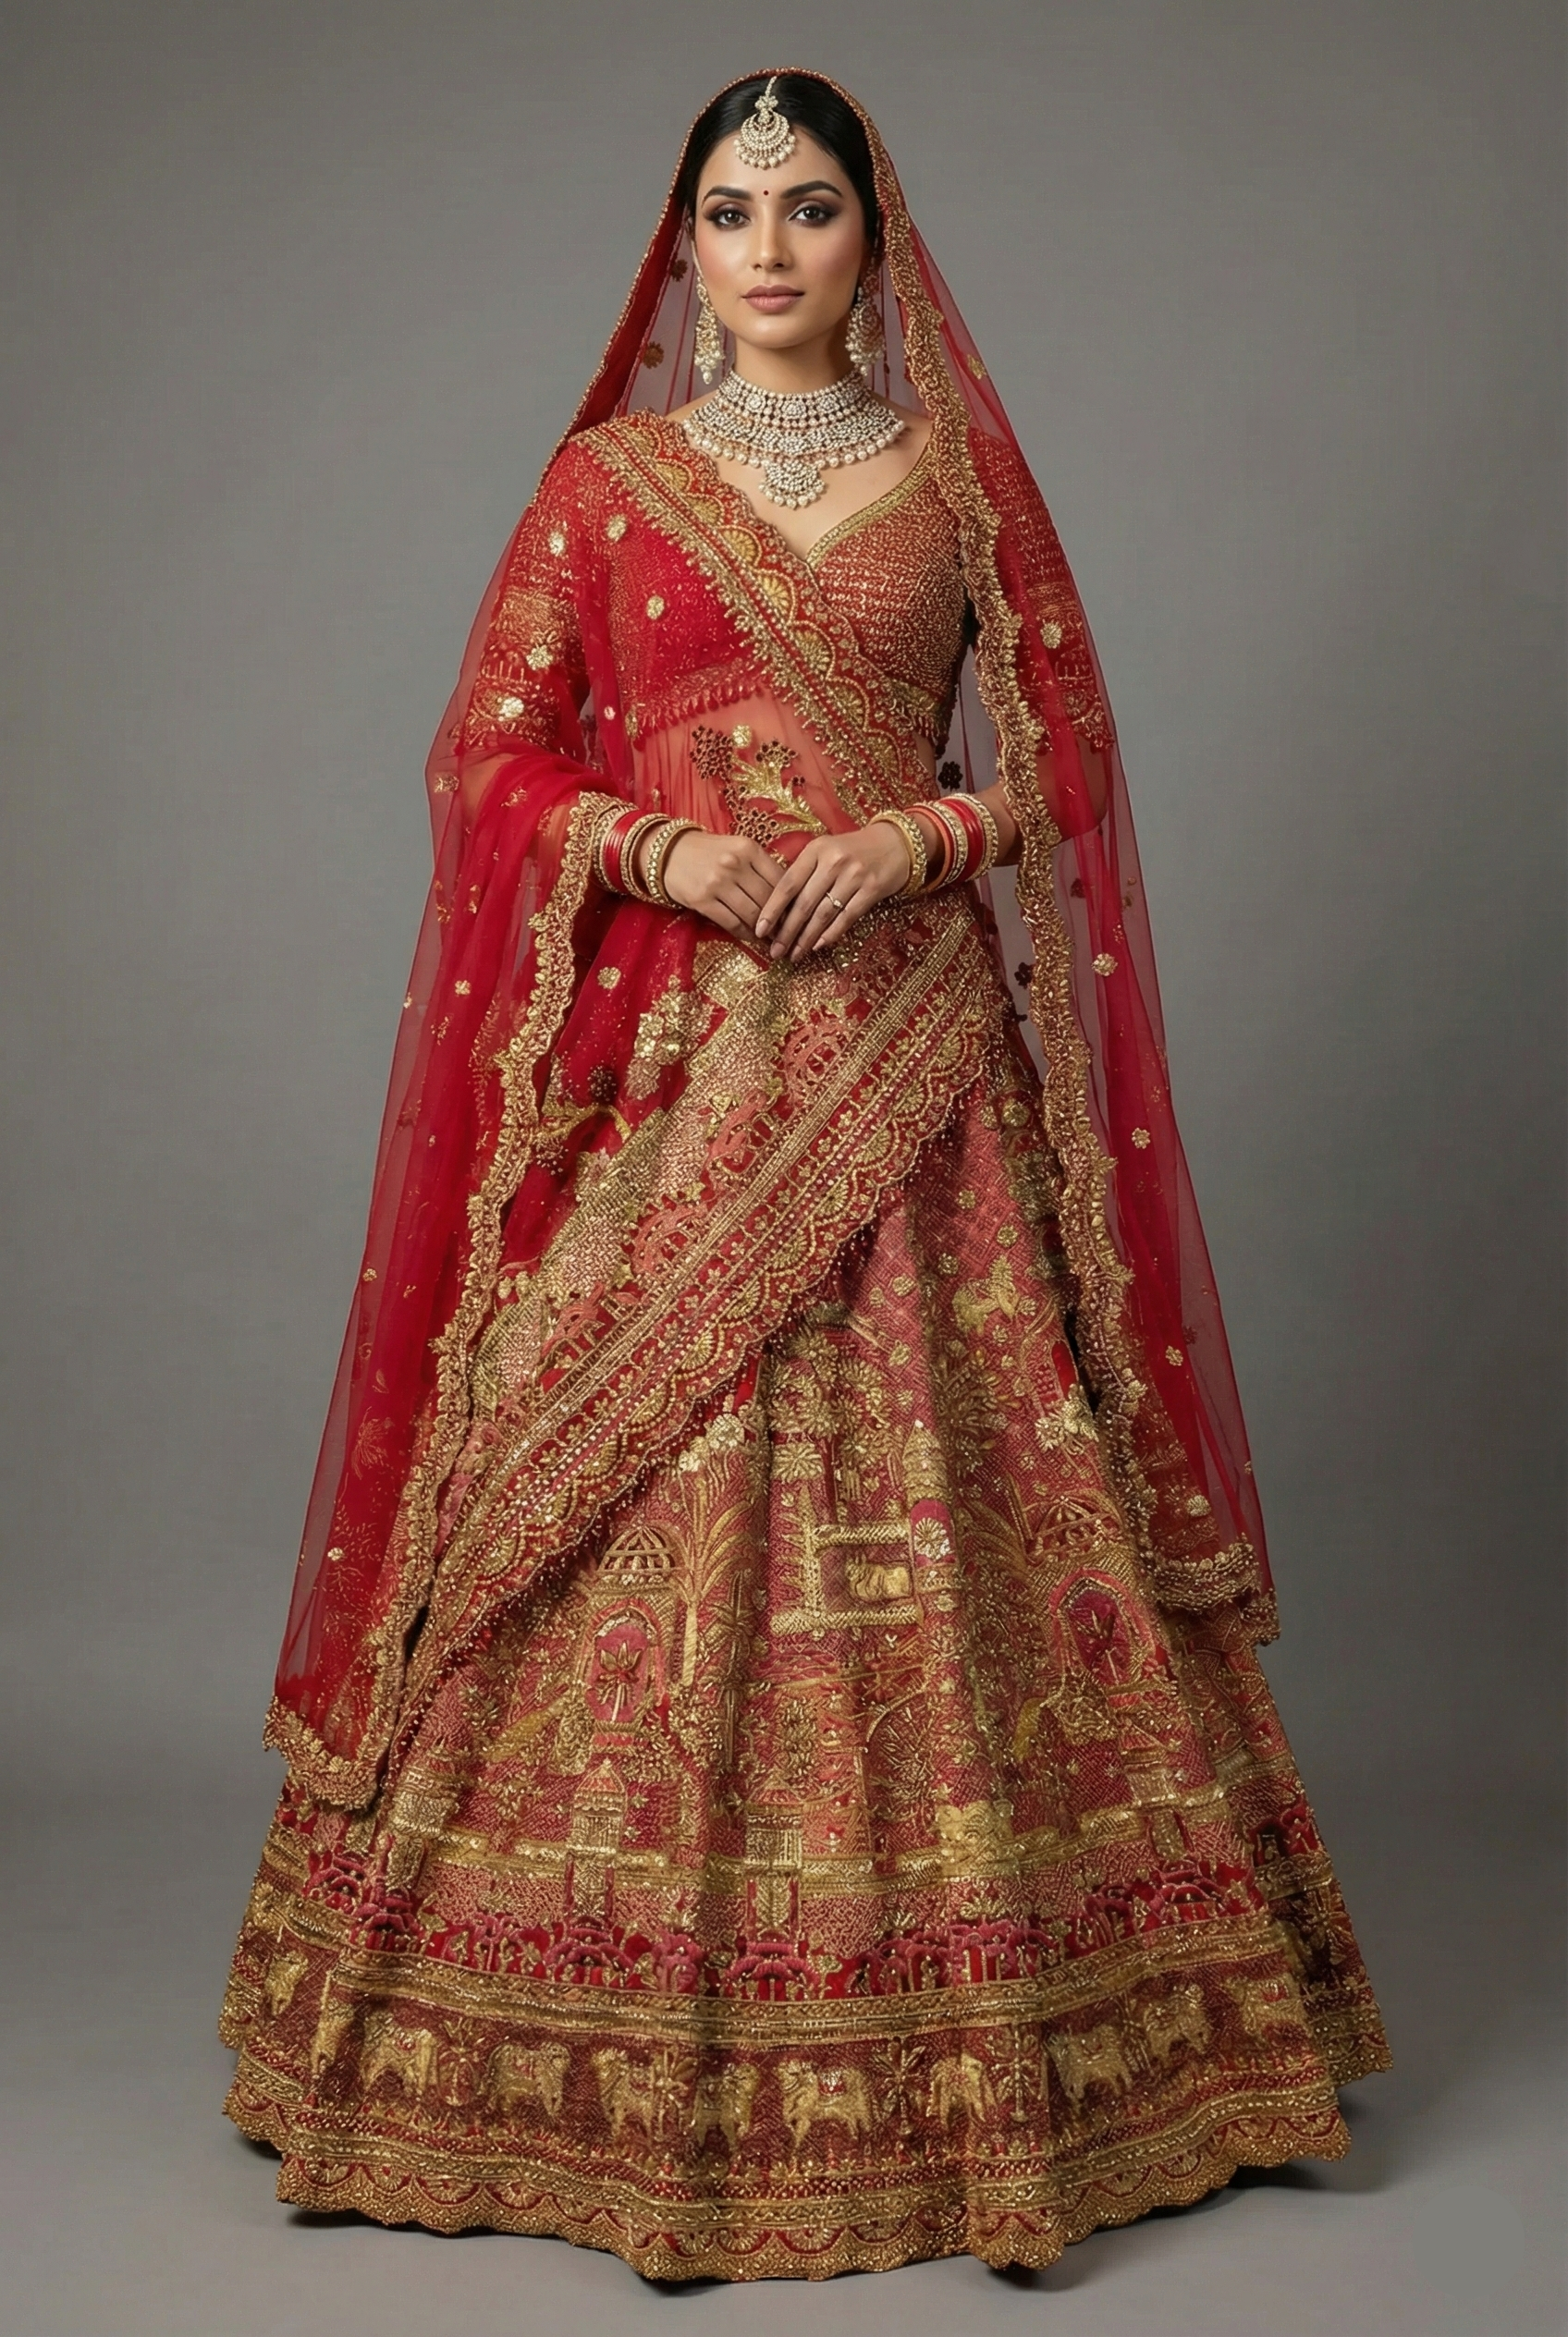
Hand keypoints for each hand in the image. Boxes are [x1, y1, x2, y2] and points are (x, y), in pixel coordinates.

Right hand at [653, 828, 786, 941]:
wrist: (669, 853)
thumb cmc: (709, 852)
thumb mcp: (737, 849)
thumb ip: (761, 867)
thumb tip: (788, 896)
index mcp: (748, 848)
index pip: (780, 879)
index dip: (792, 902)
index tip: (798, 916)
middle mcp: (734, 864)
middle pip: (768, 899)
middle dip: (781, 921)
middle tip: (790, 935)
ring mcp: (717, 882)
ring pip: (752, 914)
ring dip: (765, 932)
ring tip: (774, 941)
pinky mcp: (702, 900)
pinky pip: (732, 923)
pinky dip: (746, 934)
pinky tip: (753, 939)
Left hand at [755, 823, 914, 963]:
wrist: (895, 844)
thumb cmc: (851, 851)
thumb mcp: (824, 851)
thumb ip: (803, 873)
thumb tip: (777, 909)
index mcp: (816, 850)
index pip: (787, 884)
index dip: (772, 909)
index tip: (760, 930)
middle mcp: (833, 862)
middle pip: (804, 903)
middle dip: (787, 932)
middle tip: (775, 952)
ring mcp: (854, 876)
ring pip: (824, 914)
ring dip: (807, 938)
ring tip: (795, 954)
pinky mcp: (871, 890)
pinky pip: (847, 917)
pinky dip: (831, 934)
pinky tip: (818, 946)